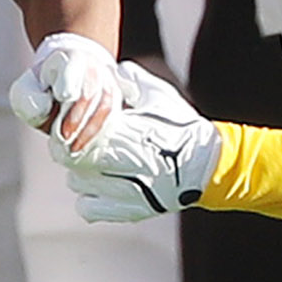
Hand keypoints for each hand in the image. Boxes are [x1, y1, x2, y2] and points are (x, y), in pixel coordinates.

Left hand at [5, 31, 125, 152]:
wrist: (66, 77)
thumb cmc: (44, 88)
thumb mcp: (27, 90)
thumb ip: (29, 100)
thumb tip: (46, 110)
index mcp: (68, 58)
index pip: (72, 67)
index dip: (69, 81)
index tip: (64, 96)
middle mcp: (92, 66)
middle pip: (90, 91)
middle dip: (77, 116)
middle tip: (64, 137)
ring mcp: (107, 81)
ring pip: (105, 105)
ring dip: (89, 130)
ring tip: (74, 148)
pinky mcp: (115, 98)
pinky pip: (113, 117)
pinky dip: (99, 133)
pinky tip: (85, 145)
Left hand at [50, 60, 218, 222]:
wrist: (209, 165)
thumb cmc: (182, 126)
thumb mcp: (160, 95)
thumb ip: (131, 80)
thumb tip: (109, 70)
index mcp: (128, 132)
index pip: (80, 131)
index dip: (72, 126)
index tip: (75, 121)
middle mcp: (124, 163)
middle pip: (74, 158)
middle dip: (73, 148)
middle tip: (79, 141)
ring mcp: (127, 191)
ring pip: (76, 182)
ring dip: (80, 172)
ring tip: (95, 164)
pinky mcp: (130, 211)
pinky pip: (88, 209)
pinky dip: (89, 199)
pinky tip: (100, 187)